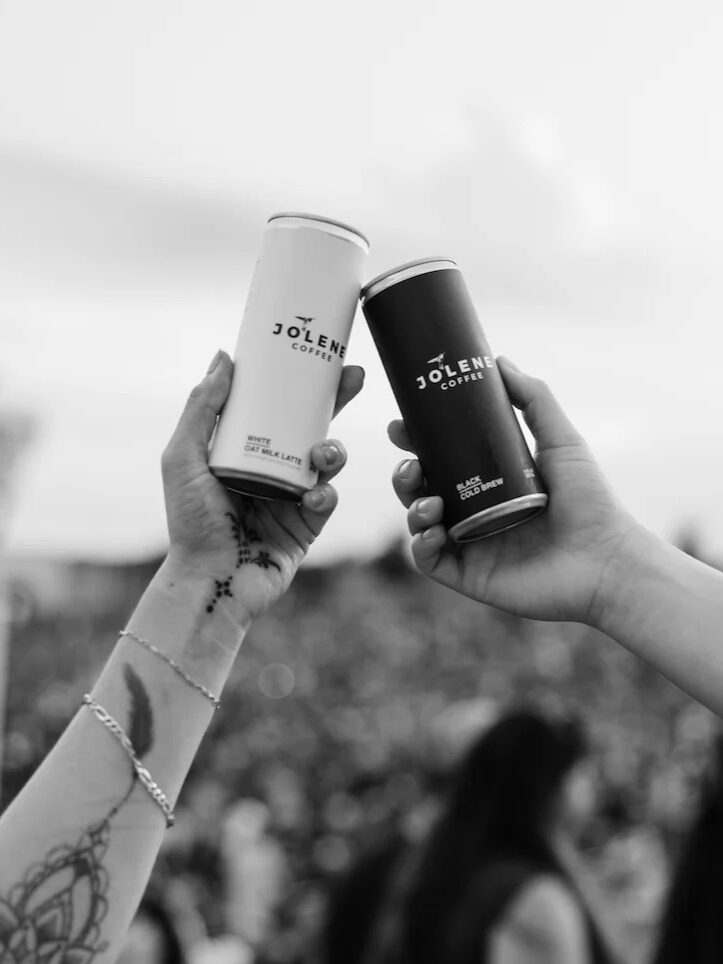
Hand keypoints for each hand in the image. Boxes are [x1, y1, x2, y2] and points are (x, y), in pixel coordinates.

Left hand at [162, 350, 362, 620]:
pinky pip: (327, 501)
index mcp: (243, 449)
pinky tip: (313, 498)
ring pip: (327, 462)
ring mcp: (292, 497)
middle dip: (336, 400)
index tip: (317, 354)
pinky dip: (324, 496)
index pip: (276, 406)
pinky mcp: (307, 527)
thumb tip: (224, 358)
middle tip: (353, 377)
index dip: (298, 381)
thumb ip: (202, 409)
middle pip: (311, 425)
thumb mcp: (183, 458)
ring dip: (333, 451)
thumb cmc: (189, 522)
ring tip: (323, 454)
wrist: (209, 582)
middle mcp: (270, 468)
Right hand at [390, 357, 637, 623]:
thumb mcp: (561, 440)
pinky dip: (420, 544)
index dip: (416, 443)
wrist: (607, 559)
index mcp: (489, 483)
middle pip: (422, 490)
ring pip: (419, 523)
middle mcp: (475, 513)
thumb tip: (499, 361)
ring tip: (429, 499)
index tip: (402, 426)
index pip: (441, 460)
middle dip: (405, 474)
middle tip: (410, 463)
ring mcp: (470, 545)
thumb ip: (534, 399)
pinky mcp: (469, 576)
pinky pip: (429, 560)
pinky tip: (432, 529)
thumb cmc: (591, 501)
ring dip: (411, 506)